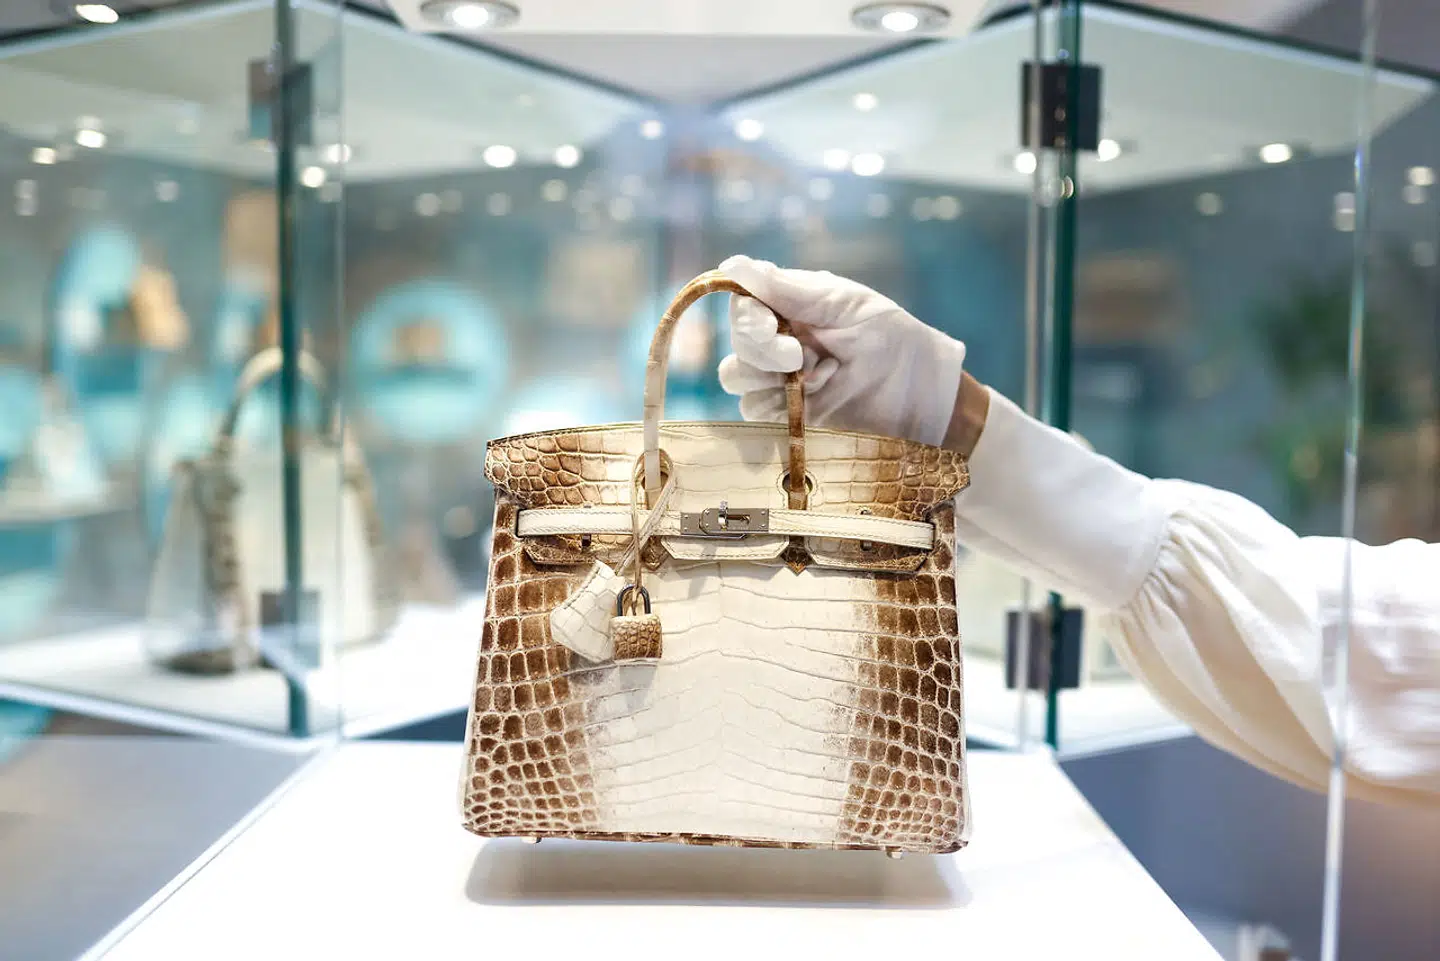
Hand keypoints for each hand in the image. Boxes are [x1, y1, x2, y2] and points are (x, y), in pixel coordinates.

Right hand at [717, 255, 970, 447]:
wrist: (918, 389)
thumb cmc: (887, 335)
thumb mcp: (841, 304)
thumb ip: (787, 291)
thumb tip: (733, 265)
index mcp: (788, 305)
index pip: (743, 305)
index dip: (747, 318)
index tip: (769, 326)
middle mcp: (777, 339)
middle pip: (737, 344)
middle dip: (764, 351)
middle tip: (801, 356)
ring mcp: (778, 377)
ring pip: (736, 378)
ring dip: (769, 379)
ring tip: (816, 377)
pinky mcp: (785, 412)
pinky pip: (754, 411)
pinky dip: (777, 406)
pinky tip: (814, 398)